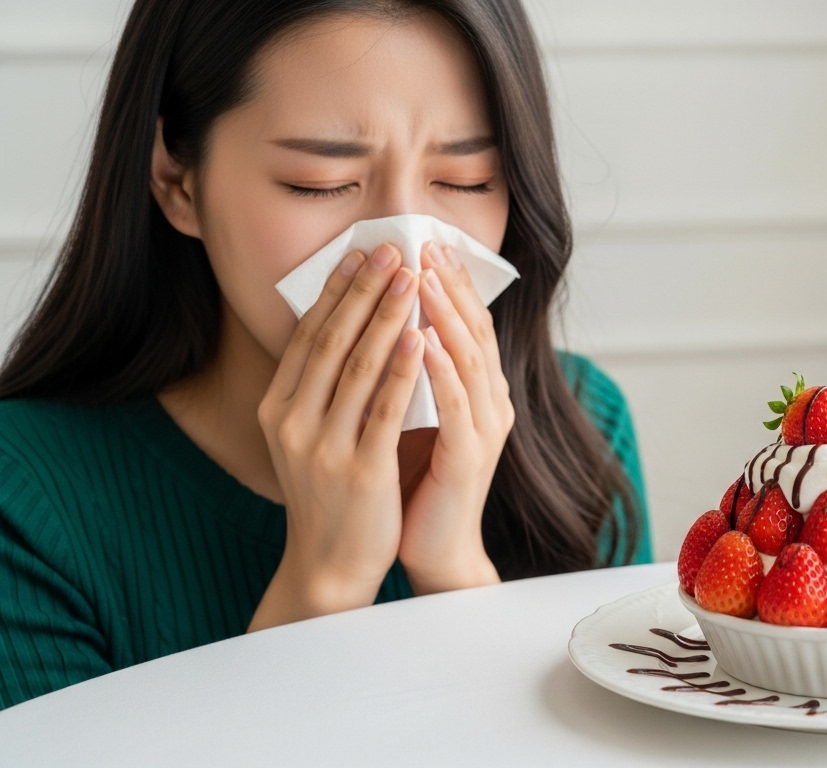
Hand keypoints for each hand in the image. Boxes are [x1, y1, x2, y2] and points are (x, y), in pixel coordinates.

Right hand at [248, 243, 423, 630]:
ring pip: (359, 367)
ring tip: (412, 279)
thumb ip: (320, 388)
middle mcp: (293, 421)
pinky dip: (403, 369)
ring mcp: (324, 445)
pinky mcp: (360, 468)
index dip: (337, 291)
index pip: (309, 335)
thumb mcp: (309, 435)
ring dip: (387, 316)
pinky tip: (419, 337)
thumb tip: (343, 326)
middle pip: (332, 341)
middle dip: (365, 290)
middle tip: (392, 249)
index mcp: (279, 408)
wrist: (329, 564)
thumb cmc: (330, 494)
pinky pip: (384, 408)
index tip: (362, 254)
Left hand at [395, 241, 509, 593]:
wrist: (435, 548)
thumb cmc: (419, 482)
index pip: (467, 324)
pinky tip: (423, 343)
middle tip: (425, 245)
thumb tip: (387, 322)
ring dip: (446, 317)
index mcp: (478, 391)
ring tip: (422, 279)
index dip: (450, 283)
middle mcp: (490, 404)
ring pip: (469, 361)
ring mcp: (484, 430)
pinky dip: (441, 372)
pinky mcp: (470, 458)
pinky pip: (457, 406)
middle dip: (450, 286)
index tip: (425, 243)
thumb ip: (412, 373)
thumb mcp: (414, 414)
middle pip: (475, 332)